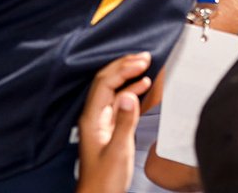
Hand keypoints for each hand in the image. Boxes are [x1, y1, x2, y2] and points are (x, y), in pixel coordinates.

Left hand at [76, 53, 150, 192]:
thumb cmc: (105, 181)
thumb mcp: (118, 151)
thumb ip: (125, 122)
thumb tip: (129, 94)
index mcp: (92, 119)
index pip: (105, 83)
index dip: (124, 68)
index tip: (143, 61)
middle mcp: (94, 116)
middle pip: (106, 81)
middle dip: (124, 65)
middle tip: (145, 57)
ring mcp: (100, 121)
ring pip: (112, 89)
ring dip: (128, 75)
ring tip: (145, 65)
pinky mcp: (108, 127)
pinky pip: (118, 100)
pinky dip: (130, 89)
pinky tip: (142, 87)